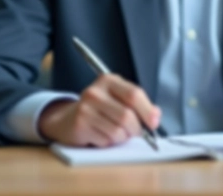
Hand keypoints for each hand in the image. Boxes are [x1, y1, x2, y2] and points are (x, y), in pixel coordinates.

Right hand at [37, 74, 160, 146]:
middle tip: (134, 132)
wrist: (66, 119)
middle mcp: (95, 92)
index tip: (154, 123)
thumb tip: (156, 116)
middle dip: (136, 129)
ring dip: (122, 138)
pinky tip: (102, 135)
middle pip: (127, 116)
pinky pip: (106, 140)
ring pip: (118, 131)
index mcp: (109, 80)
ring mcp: (86, 108)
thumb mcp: (118, 99)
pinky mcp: (80, 125)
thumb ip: (138, 105)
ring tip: (115, 133)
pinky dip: (109, 143)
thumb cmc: (99, 109)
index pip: (134, 94)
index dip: (147, 111)